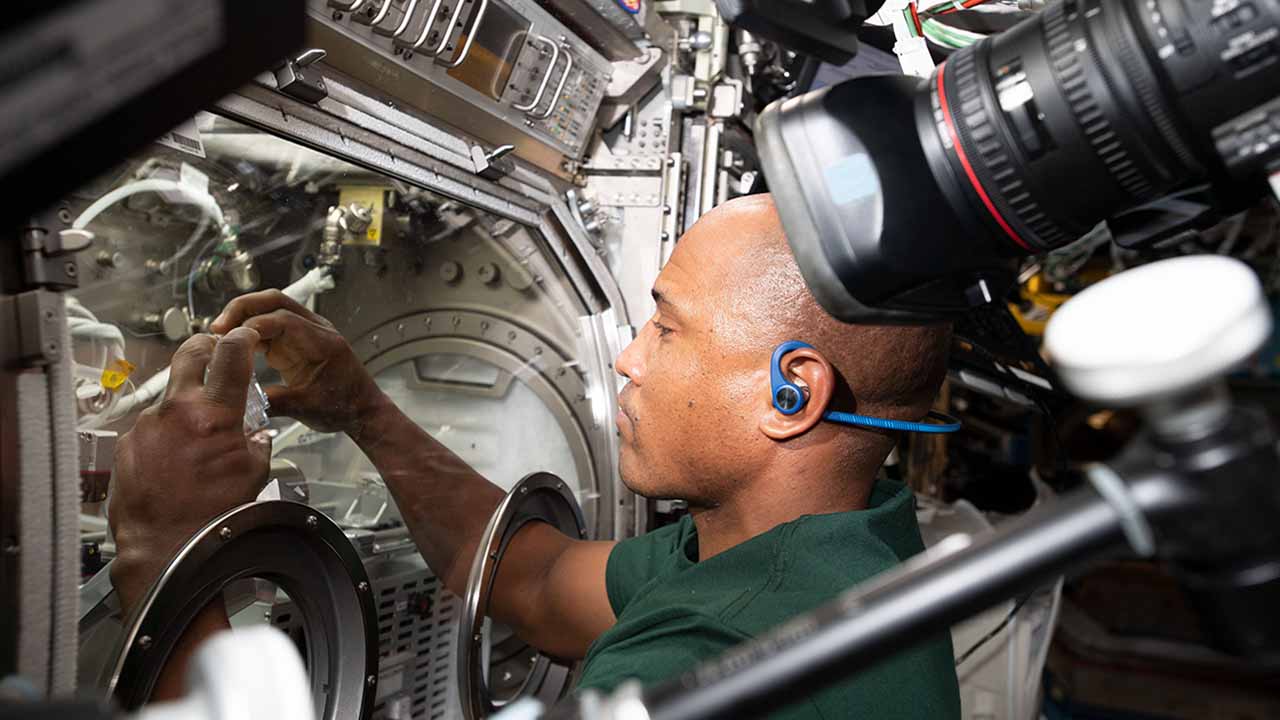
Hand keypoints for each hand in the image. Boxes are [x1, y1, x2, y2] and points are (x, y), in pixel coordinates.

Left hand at [109, 329, 271, 614]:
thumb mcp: (254, 474)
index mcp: (215, 415)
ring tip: (196, 438)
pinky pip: (152, 428)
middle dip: (205, 348)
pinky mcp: (128, 443)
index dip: (241, 339)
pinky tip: (174, 461)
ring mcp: (148, 426)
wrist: (167, 548)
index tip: (244, 338)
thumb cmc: (213, 518)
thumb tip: (254, 433)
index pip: (231, 355)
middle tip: (214, 353)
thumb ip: (256, 443)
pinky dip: (166, 436)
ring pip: (170, 398)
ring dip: (186, 406)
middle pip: (189, 354)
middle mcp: (177, 411)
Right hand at [210, 289, 383, 434]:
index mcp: (323, 342)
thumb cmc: (343, 406)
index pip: (283, 320)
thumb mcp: (307, 408)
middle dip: (243, 308)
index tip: (228, 338)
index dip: (252, 325)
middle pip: (275, 302)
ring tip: (219, 334)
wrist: (363, 409)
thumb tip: (240, 400)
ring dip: (243, 316)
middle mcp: (315, 329)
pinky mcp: (296, 340)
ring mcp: (305, 332)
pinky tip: (232, 344)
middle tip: (217, 327)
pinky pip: (269, 325)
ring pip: (270, 309)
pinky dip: (249, 330)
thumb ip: (274, 401)